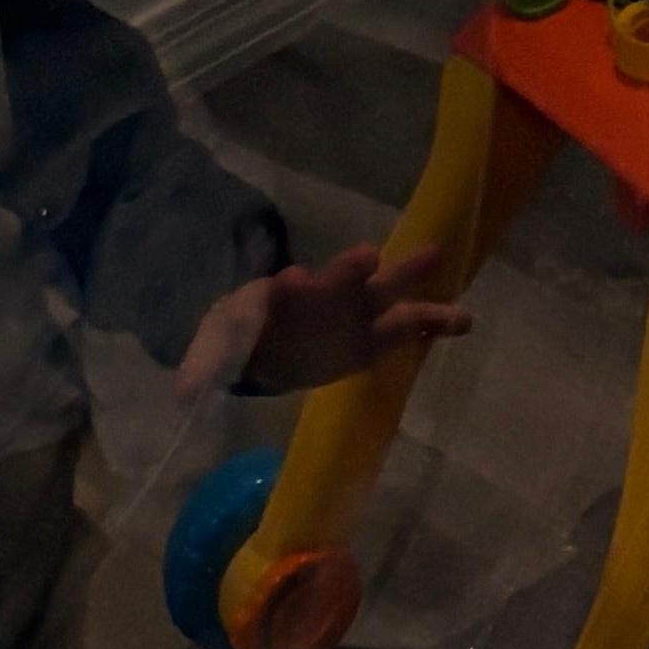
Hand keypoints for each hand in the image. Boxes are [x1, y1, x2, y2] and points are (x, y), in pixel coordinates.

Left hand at [181, 239, 474, 400]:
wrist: (264, 349)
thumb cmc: (238, 340)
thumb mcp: (215, 353)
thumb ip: (204, 370)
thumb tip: (182, 394)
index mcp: (280, 301)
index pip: (288, 292)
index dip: (294, 288)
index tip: (304, 278)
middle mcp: (320, 299)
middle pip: (341, 280)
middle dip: (355, 268)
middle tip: (381, 254)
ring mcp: (351, 315)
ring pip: (385, 295)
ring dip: (412, 283)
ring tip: (448, 271)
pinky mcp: (372, 339)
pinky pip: (406, 329)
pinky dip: (433, 326)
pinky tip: (465, 319)